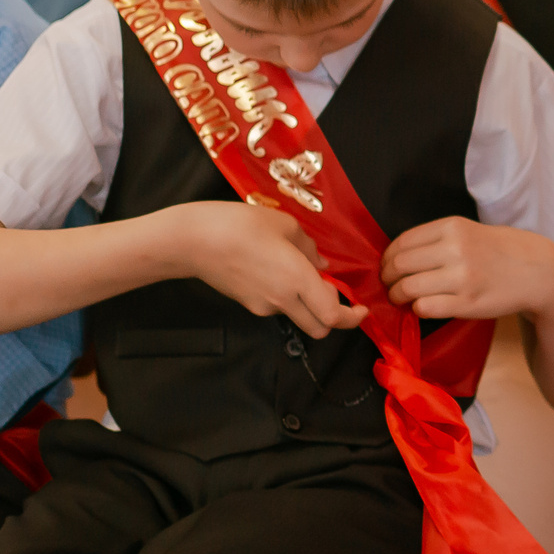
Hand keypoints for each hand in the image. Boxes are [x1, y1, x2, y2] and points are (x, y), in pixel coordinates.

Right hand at [172, 200, 365, 336]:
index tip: (361, 309)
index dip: (351, 318)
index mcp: (297, 280)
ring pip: (298, 317)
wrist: (191, 241)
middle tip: (337, 296)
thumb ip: (308, 248)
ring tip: (300, 273)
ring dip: (308, 305)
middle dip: (334, 318)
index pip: (333, 316)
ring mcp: (262, 306)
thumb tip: (321, 265)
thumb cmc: (239, 225)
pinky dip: (286, 297)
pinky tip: (275, 271)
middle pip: (319, 328)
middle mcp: (282, 300)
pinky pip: (277, 307)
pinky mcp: (246, 304)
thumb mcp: (284, 225)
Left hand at [379, 217, 553, 320]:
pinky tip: (423, 307)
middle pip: (399, 265)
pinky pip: (425, 308)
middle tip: (390, 286)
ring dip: (398, 296)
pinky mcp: (467, 303)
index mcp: (453, 227)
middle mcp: (456, 249)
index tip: (388, 268)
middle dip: (388, 279)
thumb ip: (436, 239)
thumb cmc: (499, 251)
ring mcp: (462, 277)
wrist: (538, 272)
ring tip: (402, 299)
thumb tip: (396, 257)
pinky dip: (417, 309)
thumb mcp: (469, 231)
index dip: (387, 258)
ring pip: (408, 288)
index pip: (402, 243)